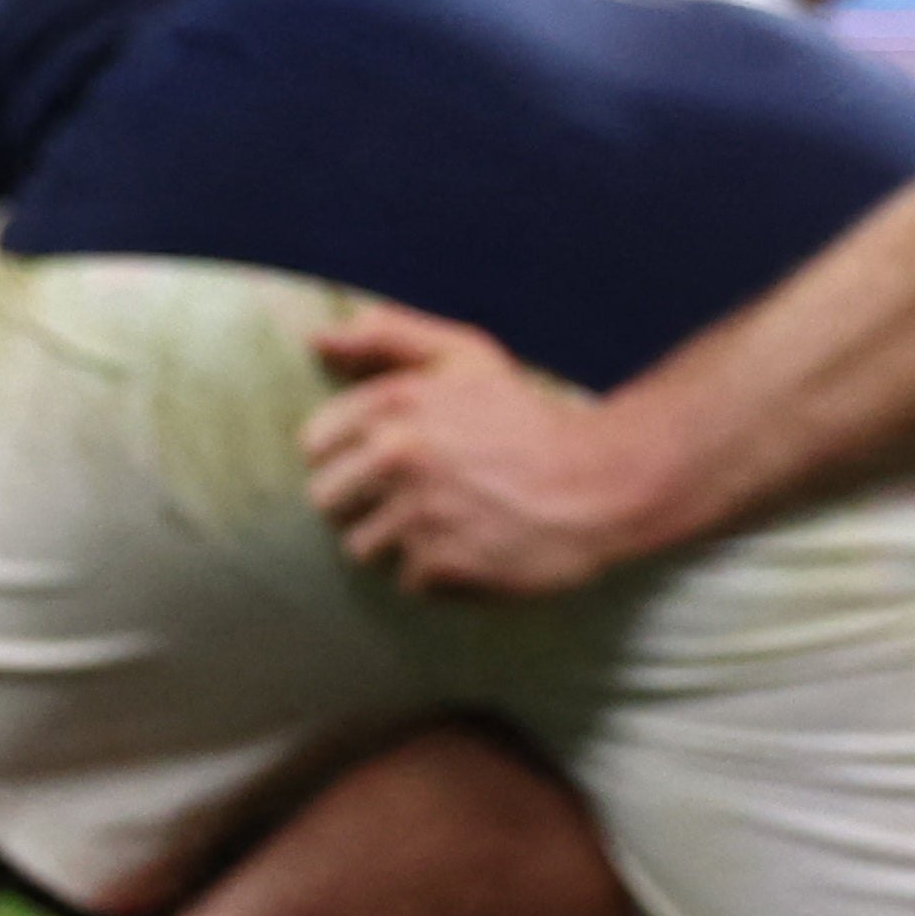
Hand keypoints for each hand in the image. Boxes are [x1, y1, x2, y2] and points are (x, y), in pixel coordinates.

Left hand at [302, 301, 673, 592]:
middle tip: (418, 495)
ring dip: (398, 541)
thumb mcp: (466, 356)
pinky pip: (405, 580)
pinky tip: (471, 546)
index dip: (350, 452)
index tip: (393, 455)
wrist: (599, 480)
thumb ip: (389, 335)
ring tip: (447, 523)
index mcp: (396, 403)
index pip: (315, 444)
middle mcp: (398, 456)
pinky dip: (436, 572)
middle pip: (326, 502)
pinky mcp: (440, 564)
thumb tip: (316, 339)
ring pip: (361, 547)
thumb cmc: (525, 417)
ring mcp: (417, 514)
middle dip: (365, 502)